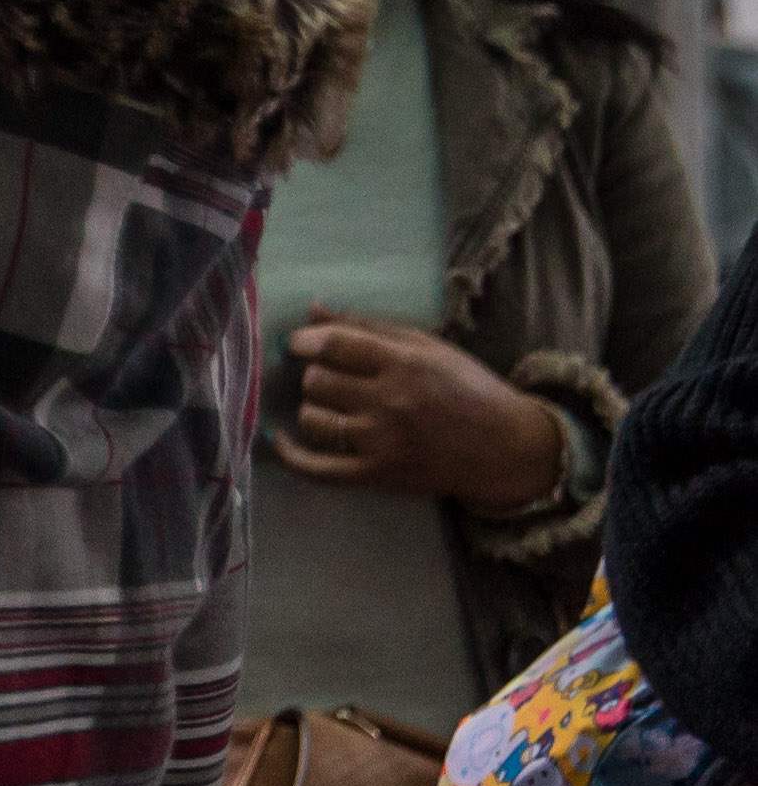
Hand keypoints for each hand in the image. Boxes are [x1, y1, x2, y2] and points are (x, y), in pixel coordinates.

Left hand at [273, 309, 564, 512]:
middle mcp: (391, 401)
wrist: (504, 448)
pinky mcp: (377, 475)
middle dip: (316, 376)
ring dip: (313, 410)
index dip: (306, 341)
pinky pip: (315, 468)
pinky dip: (290, 454)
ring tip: (332, 407)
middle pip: (317, 382)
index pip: (336, 345)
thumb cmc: (466, 389)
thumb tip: (314, 310)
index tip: (299, 344)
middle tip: (333, 379)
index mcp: (406, 363)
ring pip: (312, 419)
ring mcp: (382, 441)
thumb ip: (369, 328)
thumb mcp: (427, 348)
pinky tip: (280, 440)